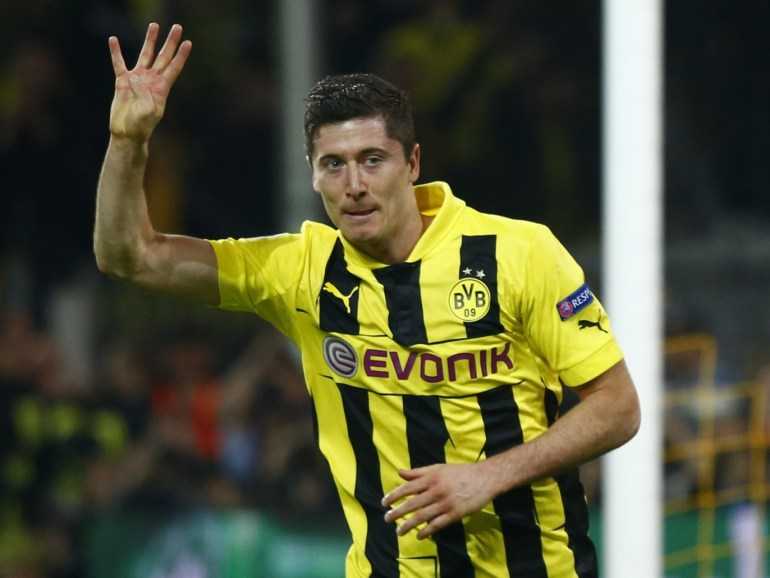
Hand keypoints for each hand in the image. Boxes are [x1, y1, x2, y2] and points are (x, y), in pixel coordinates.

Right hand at [108, 23, 190, 141]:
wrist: (127, 133)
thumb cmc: (141, 127)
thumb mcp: (149, 115)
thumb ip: (149, 102)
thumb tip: (143, 88)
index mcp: (162, 88)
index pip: (174, 67)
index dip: (181, 55)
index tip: (188, 42)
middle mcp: (152, 80)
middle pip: (163, 56)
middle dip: (170, 42)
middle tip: (177, 27)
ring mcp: (138, 79)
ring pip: (145, 55)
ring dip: (150, 40)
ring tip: (154, 26)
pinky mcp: (123, 81)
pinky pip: (119, 63)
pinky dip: (116, 52)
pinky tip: (114, 40)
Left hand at [381, 463, 495, 539]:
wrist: (485, 478)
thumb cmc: (459, 472)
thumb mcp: (438, 468)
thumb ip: (418, 472)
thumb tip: (400, 472)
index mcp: (431, 477)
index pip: (407, 487)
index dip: (394, 495)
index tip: (384, 502)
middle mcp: (436, 490)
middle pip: (412, 504)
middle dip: (397, 512)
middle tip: (387, 519)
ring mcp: (446, 503)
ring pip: (423, 516)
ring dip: (409, 525)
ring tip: (399, 531)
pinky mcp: (456, 514)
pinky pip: (438, 524)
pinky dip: (427, 531)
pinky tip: (419, 535)